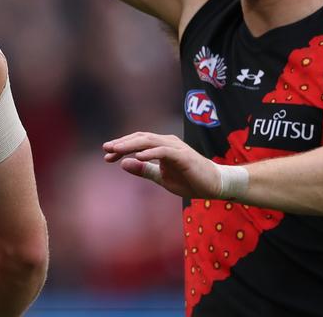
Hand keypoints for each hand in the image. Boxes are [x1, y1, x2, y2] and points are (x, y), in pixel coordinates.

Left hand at [103, 132, 221, 198]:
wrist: (216, 185)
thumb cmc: (190, 180)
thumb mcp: (162, 177)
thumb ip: (144, 170)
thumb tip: (124, 164)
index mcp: (161, 146)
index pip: (137, 142)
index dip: (121, 147)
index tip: (106, 156)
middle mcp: (167, 142)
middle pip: (140, 138)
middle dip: (122, 143)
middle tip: (106, 149)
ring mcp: (176, 148)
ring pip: (149, 141)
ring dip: (131, 145)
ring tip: (116, 150)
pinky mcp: (184, 156)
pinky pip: (164, 151)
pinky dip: (151, 153)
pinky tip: (138, 157)